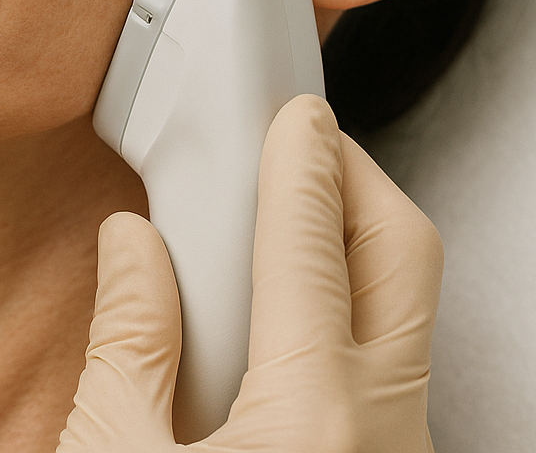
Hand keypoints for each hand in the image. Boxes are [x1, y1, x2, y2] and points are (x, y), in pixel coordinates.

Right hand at [57, 95, 441, 452]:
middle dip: (358, 182)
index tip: (294, 115)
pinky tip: (283, 323)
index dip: (301, 160)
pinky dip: (346, 317)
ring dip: (354, 252)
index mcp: (312, 415)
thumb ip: (128, 343)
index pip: (311, 245)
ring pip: (407, 313)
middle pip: (402, 255)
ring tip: (282, 230)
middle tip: (306, 150)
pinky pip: (389, 369)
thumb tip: (132, 249)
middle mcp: (383, 433)